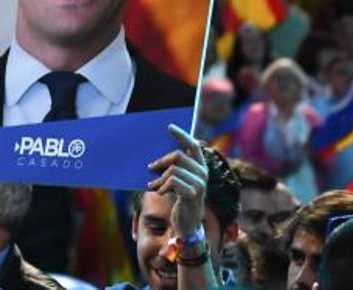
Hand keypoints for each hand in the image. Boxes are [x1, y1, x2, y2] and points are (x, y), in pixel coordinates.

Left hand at [147, 124, 207, 238]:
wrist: (187, 225)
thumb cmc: (180, 201)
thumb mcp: (177, 183)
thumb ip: (173, 169)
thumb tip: (155, 159)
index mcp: (200, 167)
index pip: (193, 145)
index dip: (181, 135)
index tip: (169, 127)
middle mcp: (202, 173)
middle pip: (179, 155)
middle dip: (161, 160)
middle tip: (150, 167)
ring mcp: (200, 183)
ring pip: (173, 170)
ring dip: (158, 178)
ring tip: (152, 185)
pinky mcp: (193, 194)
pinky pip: (172, 182)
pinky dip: (162, 187)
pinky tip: (159, 192)